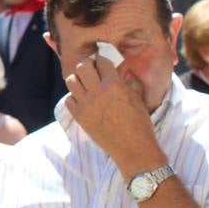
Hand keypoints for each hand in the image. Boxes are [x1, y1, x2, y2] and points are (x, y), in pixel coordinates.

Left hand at [63, 52, 164, 174]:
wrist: (134, 149)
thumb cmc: (140, 124)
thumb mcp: (136, 98)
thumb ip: (126, 82)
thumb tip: (120, 70)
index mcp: (114, 85)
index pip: (102, 61)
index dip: (102, 59)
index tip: (101, 60)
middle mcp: (98, 92)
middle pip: (82, 66)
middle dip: (87, 65)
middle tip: (91, 69)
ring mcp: (86, 104)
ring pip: (71, 80)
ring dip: (78, 80)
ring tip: (85, 84)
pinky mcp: (79, 117)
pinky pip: (68, 100)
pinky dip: (74, 98)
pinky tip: (83, 100)